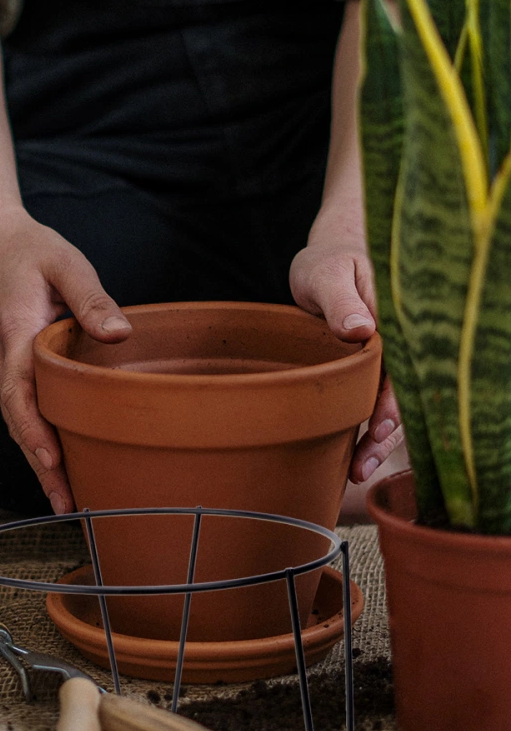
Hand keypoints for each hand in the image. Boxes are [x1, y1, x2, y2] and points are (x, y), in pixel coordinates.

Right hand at [0, 211, 130, 513]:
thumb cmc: (28, 249)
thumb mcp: (65, 262)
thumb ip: (91, 298)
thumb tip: (119, 334)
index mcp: (13, 335)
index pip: (20, 396)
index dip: (35, 434)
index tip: (54, 465)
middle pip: (16, 422)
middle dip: (40, 466)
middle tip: (69, 505)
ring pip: (15, 420)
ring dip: (36, 458)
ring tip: (65, 497)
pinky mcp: (2, 364)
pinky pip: (16, 408)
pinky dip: (32, 436)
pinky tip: (52, 457)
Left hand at [289, 229, 403, 483]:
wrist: (327, 259)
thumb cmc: (327, 262)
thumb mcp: (327, 274)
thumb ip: (342, 300)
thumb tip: (361, 328)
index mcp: (397, 321)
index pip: (404, 368)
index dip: (394, 402)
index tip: (378, 428)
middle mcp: (400, 345)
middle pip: (403, 395)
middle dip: (386, 433)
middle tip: (363, 464)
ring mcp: (388, 360)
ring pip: (392, 405)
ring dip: (378, 440)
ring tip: (357, 471)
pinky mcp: (372, 370)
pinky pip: (376, 401)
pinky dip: (367, 428)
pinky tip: (354, 456)